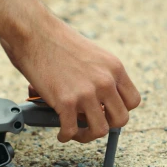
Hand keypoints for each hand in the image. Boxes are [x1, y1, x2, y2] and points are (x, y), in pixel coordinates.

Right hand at [0, 0, 140, 142]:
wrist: (34, 31)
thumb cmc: (54, 39)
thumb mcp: (90, 55)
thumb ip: (98, 75)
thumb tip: (94, 99)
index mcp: (114, 68)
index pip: (133, 101)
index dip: (119, 110)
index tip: (107, 112)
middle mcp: (105, 81)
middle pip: (121, 120)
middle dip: (106, 125)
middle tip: (91, 124)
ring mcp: (87, 93)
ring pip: (100, 130)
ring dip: (86, 135)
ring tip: (75, 132)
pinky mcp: (66, 102)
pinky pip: (72, 130)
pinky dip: (66, 135)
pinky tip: (61, 133)